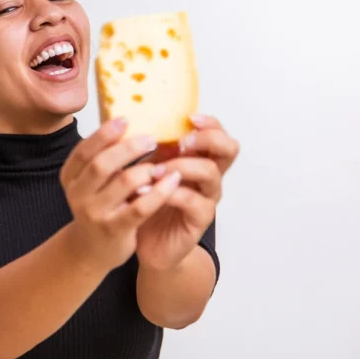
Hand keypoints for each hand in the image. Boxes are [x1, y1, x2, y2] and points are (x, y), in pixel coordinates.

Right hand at [60, 117, 182, 271]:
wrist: (92, 249)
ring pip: (124, 183)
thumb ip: (103, 157)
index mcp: (70, 176)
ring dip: (147, 169)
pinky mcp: (114, 230)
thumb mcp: (91, 182)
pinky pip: (141, 207)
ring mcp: (94, 213)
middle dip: (129, 148)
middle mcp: (78, 194)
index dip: (105, 134)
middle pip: (102, 164)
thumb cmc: (99, 206)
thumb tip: (127, 123)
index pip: (84, 150)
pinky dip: (159, 192)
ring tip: (162, 164)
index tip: (126, 120)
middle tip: (151, 139)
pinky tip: (173, 182)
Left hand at [135, 114, 239, 271]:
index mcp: (198, 158)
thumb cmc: (148, 200)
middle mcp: (208, 176)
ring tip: (155, 169)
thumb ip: (150, 148)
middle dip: (208, 139)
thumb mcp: (148, 168)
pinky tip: (147, 190)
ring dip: (182, 165)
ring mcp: (207, 197)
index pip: (217, 132)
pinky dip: (169, 193)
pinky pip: (192, 201)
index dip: (209, 123)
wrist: (146, 241)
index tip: (189, 117)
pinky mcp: (199, 219)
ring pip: (210, 173)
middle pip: (229, 149)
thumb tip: (130, 117)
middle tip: (182, 142)